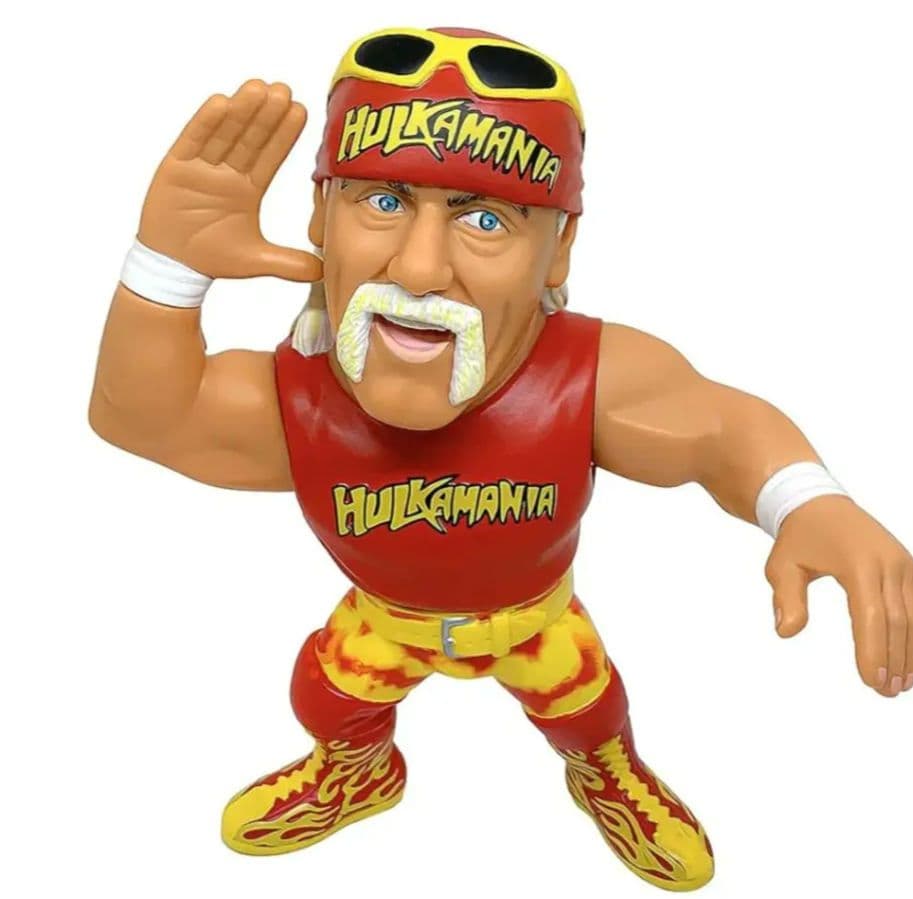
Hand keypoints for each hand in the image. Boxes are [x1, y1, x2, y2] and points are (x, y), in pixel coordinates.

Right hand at [137, 79, 320, 281]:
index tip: (301, 111)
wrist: (175, 266)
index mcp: (247, 189)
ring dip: (241, 111)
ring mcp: (202, 168)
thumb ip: (289, 264)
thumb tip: (323, 271)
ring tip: (258, 88)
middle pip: (250, 139)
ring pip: (224, 134)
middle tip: (283, 90)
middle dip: (266, 115)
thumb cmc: (211, 256)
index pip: (270, 156)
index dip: (284, 135)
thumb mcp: (256, 260)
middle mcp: (227, 173)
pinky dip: (205, 123)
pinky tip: (222, 103)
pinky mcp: (176, 169)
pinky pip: (192, 142)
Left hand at [764, 494, 912, 696]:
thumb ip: (786, 599)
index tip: (870, 681)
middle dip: (893, 659)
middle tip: (885, 692)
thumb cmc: (798, 538)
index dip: (872, 650)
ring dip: (910, 651)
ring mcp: (903, 564)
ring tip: (902, 684)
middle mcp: (887, 563)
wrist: (818, 503)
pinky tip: (911, 658)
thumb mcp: (781, 566)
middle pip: (897, 621)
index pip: (871, 616)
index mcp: (858, 563)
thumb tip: (785, 632)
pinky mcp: (908, 567)